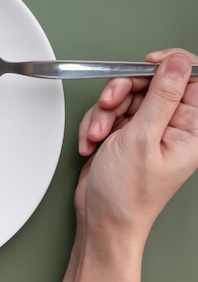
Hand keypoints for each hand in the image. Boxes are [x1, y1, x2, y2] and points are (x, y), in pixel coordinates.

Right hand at [76, 49, 197, 237]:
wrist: (100, 218)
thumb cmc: (127, 193)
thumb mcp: (143, 139)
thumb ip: (161, 96)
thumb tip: (176, 63)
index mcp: (191, 129)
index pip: (193, 80)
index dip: (170, 65)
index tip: (147, 65)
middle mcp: (171, 127)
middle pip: (151, 83)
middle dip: (124, 92)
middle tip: (111, 106)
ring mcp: (146, 130)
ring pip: (125, 96)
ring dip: (104, 113)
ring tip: (100, 136)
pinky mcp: (124, 133)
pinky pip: (108, 111)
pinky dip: (95, 124)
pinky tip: (94, 143)